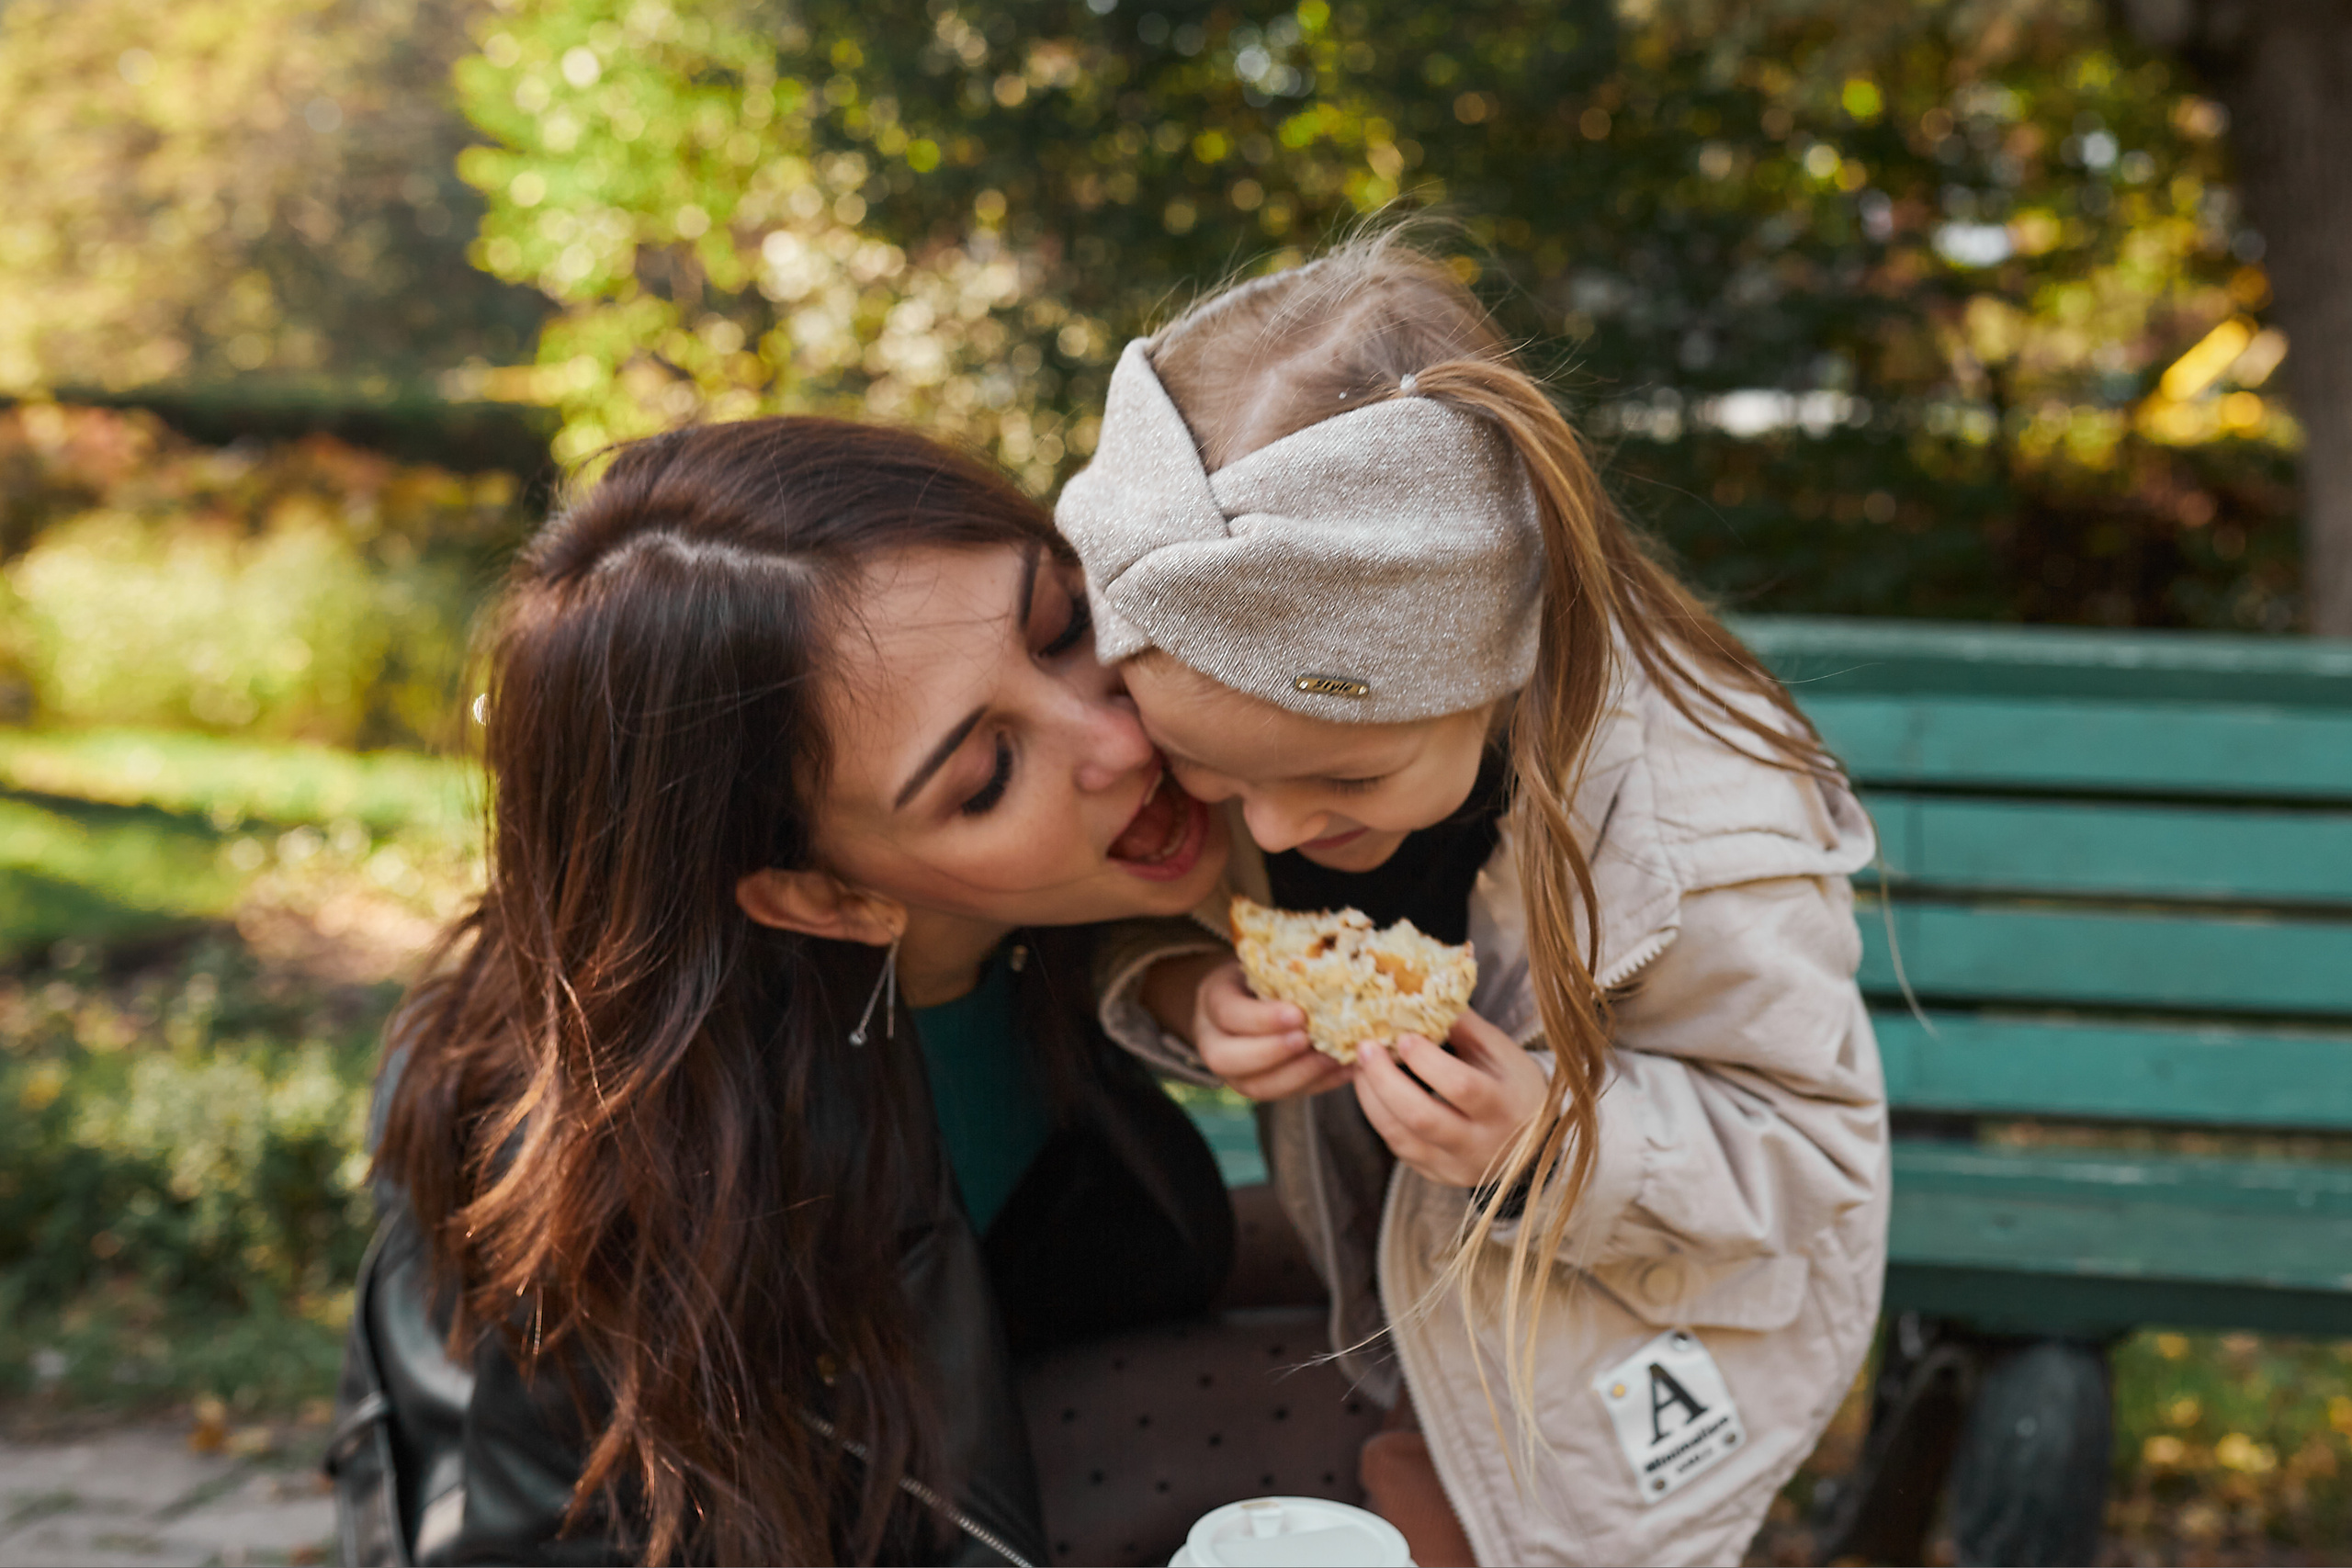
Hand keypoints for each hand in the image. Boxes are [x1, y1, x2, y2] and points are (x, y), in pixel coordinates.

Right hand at [1191, 960, 1351, 1101]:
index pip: (1229, 1015)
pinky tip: (1345, 1070)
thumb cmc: (1262, 976)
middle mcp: (1214, 1042)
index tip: (1298, 1014)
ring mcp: (1234, 1072)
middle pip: (1228, 1059)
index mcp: (1213, 1002)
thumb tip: (1327, 978)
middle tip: (1310, 1040)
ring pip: (1257, 1086)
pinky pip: (1285, 1095)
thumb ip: (1282, 974)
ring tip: (1333, 1058)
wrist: (1249, 999)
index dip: (1262, 1019)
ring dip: (1299, 1075)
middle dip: (1274, 1053)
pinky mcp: (1260, 1087)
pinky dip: (1318, 1084)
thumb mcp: (1263, 965)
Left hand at [1352, 1008, 1549, 1188]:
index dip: (1427, 1061)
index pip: (1462, 1087)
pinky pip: (1399, 1148)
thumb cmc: (1513, 1083)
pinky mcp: (1438, 1175)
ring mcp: (1457, 1166)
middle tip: (1365, 1048)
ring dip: (1372, 1098)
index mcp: (1504, 1107)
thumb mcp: (1501, 1051)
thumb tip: (1419, 993)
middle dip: (1385, 1080)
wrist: (1534, 1138)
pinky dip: (1380, 1116)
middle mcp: (1482, 1145)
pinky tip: (1372, 1090)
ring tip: (1360, 1066)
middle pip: (1423, 1118)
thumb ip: (1462, 1025)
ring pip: (1402, 1138)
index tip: (1403, 1035)